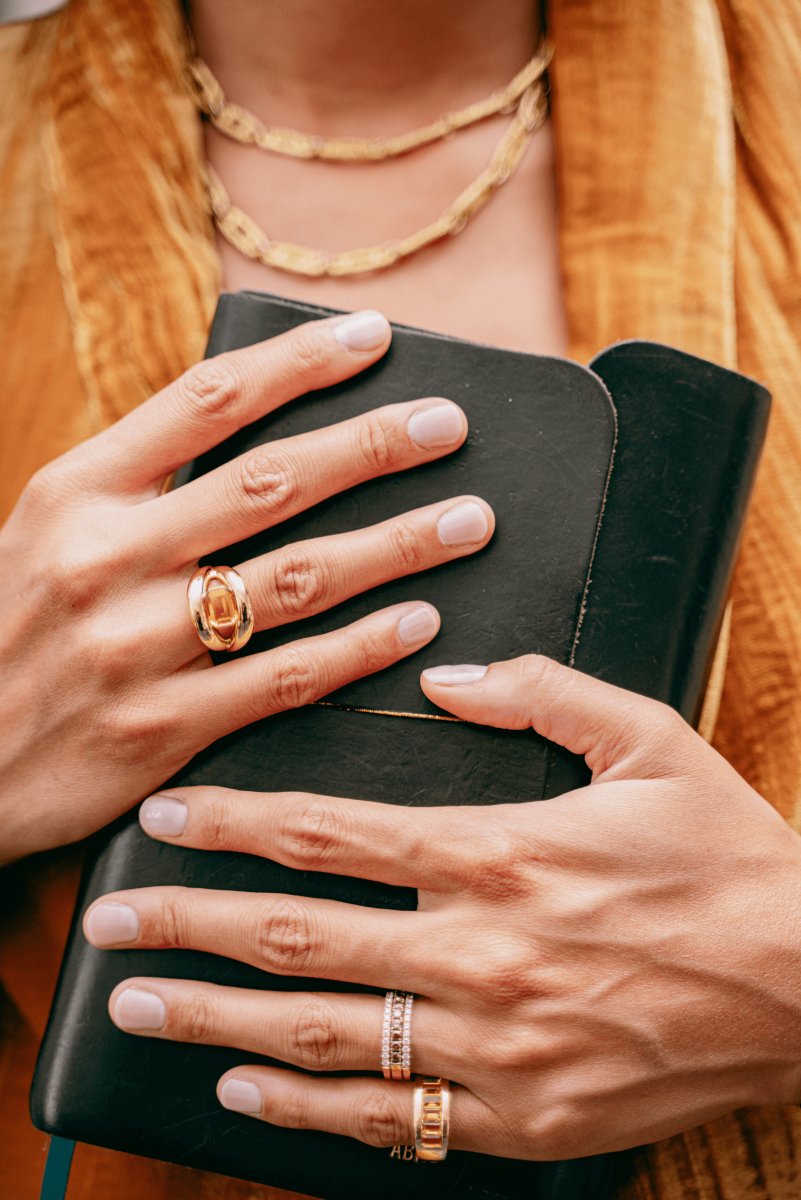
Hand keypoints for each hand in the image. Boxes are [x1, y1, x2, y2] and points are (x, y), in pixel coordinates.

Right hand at [1, 309, 493, 862]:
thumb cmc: (14, 627)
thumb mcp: (49, 529)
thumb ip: (142, 482)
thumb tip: (261, 429)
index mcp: (77, 491)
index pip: (207, 401)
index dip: (300, 364)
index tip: (375, 338)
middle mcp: (106, 558)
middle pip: (269, 483)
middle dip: (372, 448)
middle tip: (449, 426)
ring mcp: (135, 647)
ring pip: (295, 579)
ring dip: (394, 544)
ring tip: (467, 520)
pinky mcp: (163, 729)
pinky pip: (286, 678)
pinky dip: (361, 647)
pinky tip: (420, 621)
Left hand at [84, 656, 800, 1158]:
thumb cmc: (729, 857)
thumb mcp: (649, 743)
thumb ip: (541, 694)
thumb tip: (447, 673)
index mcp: (501, 853)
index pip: (331, 832)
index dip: (235, 822)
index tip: (165, 815)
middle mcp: (481, 951)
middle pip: (300, 932)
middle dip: (190, 919)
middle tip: (107, 914)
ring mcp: (496, 1046)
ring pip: (322, 1031)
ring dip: (219, 1012)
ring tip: (139, 998)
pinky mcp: (522, 1117)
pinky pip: (390, 1119)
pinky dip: (305, 1108)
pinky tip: (241, 1087)